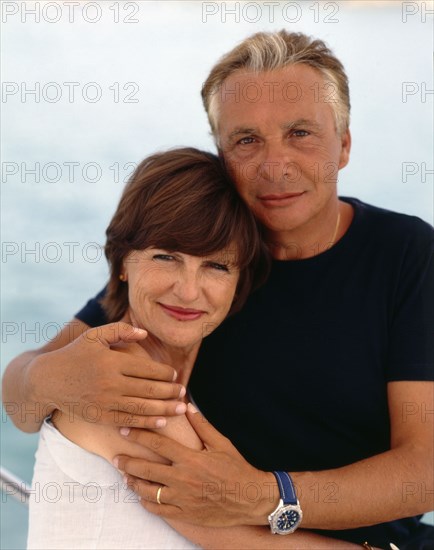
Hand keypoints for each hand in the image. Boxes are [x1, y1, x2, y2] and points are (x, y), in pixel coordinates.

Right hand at [27, 322, 185, 428]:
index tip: (175, 375)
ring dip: (165, 409)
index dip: (165, 373)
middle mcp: (110, 382)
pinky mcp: (100, 417)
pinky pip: (128, 421)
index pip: (147, 369)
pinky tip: (161, 422)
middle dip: (170, 392)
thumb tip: (145, 333)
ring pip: (142, 407)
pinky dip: (146, 423)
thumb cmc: (74, 355)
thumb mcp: (94, 336)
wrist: (47, 380)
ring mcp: (105, 402)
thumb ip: (120, 331)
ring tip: (181, 408)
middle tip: (184, 392)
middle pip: (149, 389)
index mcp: (112, 361)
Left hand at [115, 404, 278, 526]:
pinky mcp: (185, 513)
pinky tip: (141, 496)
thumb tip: (187, 407)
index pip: (157, 443)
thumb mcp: (221, 443)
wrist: (250, 498)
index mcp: (190, 458)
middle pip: (146, 469)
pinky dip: (147, 502)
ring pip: (148, 492)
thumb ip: (202, 425)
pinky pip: (159, 510)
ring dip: (134, 483)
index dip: (139, 435)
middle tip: (116, 457)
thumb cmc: (236, 468)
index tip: (125, 429)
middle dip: (127, 461)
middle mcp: (183, 478)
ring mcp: (182, 498)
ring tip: (125, 476)